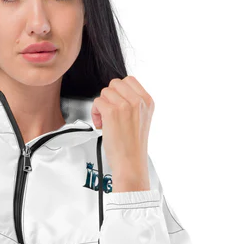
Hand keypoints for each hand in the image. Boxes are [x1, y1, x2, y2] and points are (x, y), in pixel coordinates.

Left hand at [90, 76, 154, 192]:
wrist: (131, 164)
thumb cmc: (133, 147)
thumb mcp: (141, 119)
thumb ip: (133, 104)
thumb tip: (116, 94)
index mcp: (147, 101)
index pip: (129, 80)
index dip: (119, 92)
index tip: (117, 105)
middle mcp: (138, 101)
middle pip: (115, 84)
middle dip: (109, 98)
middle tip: (110, 114)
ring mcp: (125, 105)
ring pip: (104, 92)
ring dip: (101, 106)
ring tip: (106, 122)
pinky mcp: (112, 112)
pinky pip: (97, 102)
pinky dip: (95, 114)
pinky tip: (101, 125)